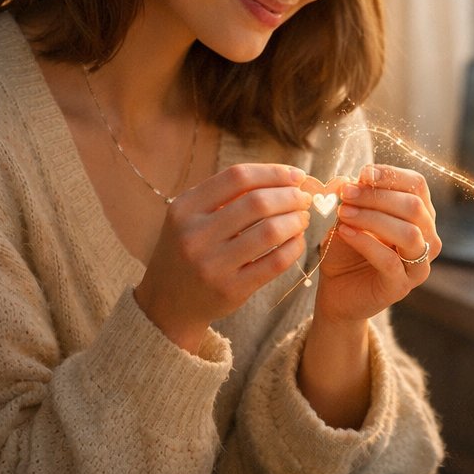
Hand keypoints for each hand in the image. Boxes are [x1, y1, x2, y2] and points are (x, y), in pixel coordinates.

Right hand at [135, 164, 310, 351]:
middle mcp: (195, 235)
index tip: (297, 175)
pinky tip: (297, 240)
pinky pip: (276, 262)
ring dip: (296, 221)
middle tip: (304, 198)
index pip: (238, 177)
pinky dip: (294, 247)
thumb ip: (229, 194)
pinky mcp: (231, 289)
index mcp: (185, 208)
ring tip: (302, 218)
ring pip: (270, 231)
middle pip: (258, 202)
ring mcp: (212, 265)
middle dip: (291, 196)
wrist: (169, 301)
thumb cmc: (190, 247)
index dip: (274, 172)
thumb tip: (287, 177)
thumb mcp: (192, 215)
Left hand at [315, 164, 441, 323]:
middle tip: (347, 193)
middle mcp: (427, 238)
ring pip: (409, 233)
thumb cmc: (347, 251)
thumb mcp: (349, 217)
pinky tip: (345, 232)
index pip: (417, 185)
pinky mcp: (401, 287)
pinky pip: (390, 261)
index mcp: (419, 216)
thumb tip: (350, 178)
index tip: (363, 173)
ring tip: (343, 213)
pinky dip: (366, 243)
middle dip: (377, 196)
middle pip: (414, 207)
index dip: (392, 175)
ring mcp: (418, 265)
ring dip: (373, 218)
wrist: (337, 291)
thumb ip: (353, 199)